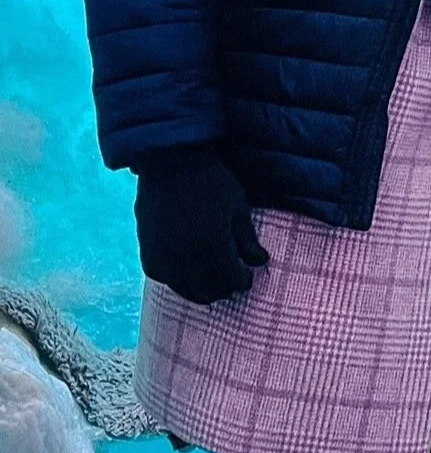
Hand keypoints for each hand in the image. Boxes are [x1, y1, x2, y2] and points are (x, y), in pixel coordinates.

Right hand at [134, 142, 268, 304]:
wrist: (170, 162)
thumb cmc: (211, 182)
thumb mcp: (238, 208)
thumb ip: (248, 240)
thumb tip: (260, 263)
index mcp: (213, 247)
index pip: (231, 282)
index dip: (242, 281)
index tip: (246, 275)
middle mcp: (186, 258)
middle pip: (210, 291)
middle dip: (224, 286)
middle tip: (231, 277)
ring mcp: (164, 257)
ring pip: (186, 290)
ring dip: (201, 288)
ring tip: (211, 277)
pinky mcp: (147, 251)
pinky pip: (163, 278)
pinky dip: (177, 279)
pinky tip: (187, 270)